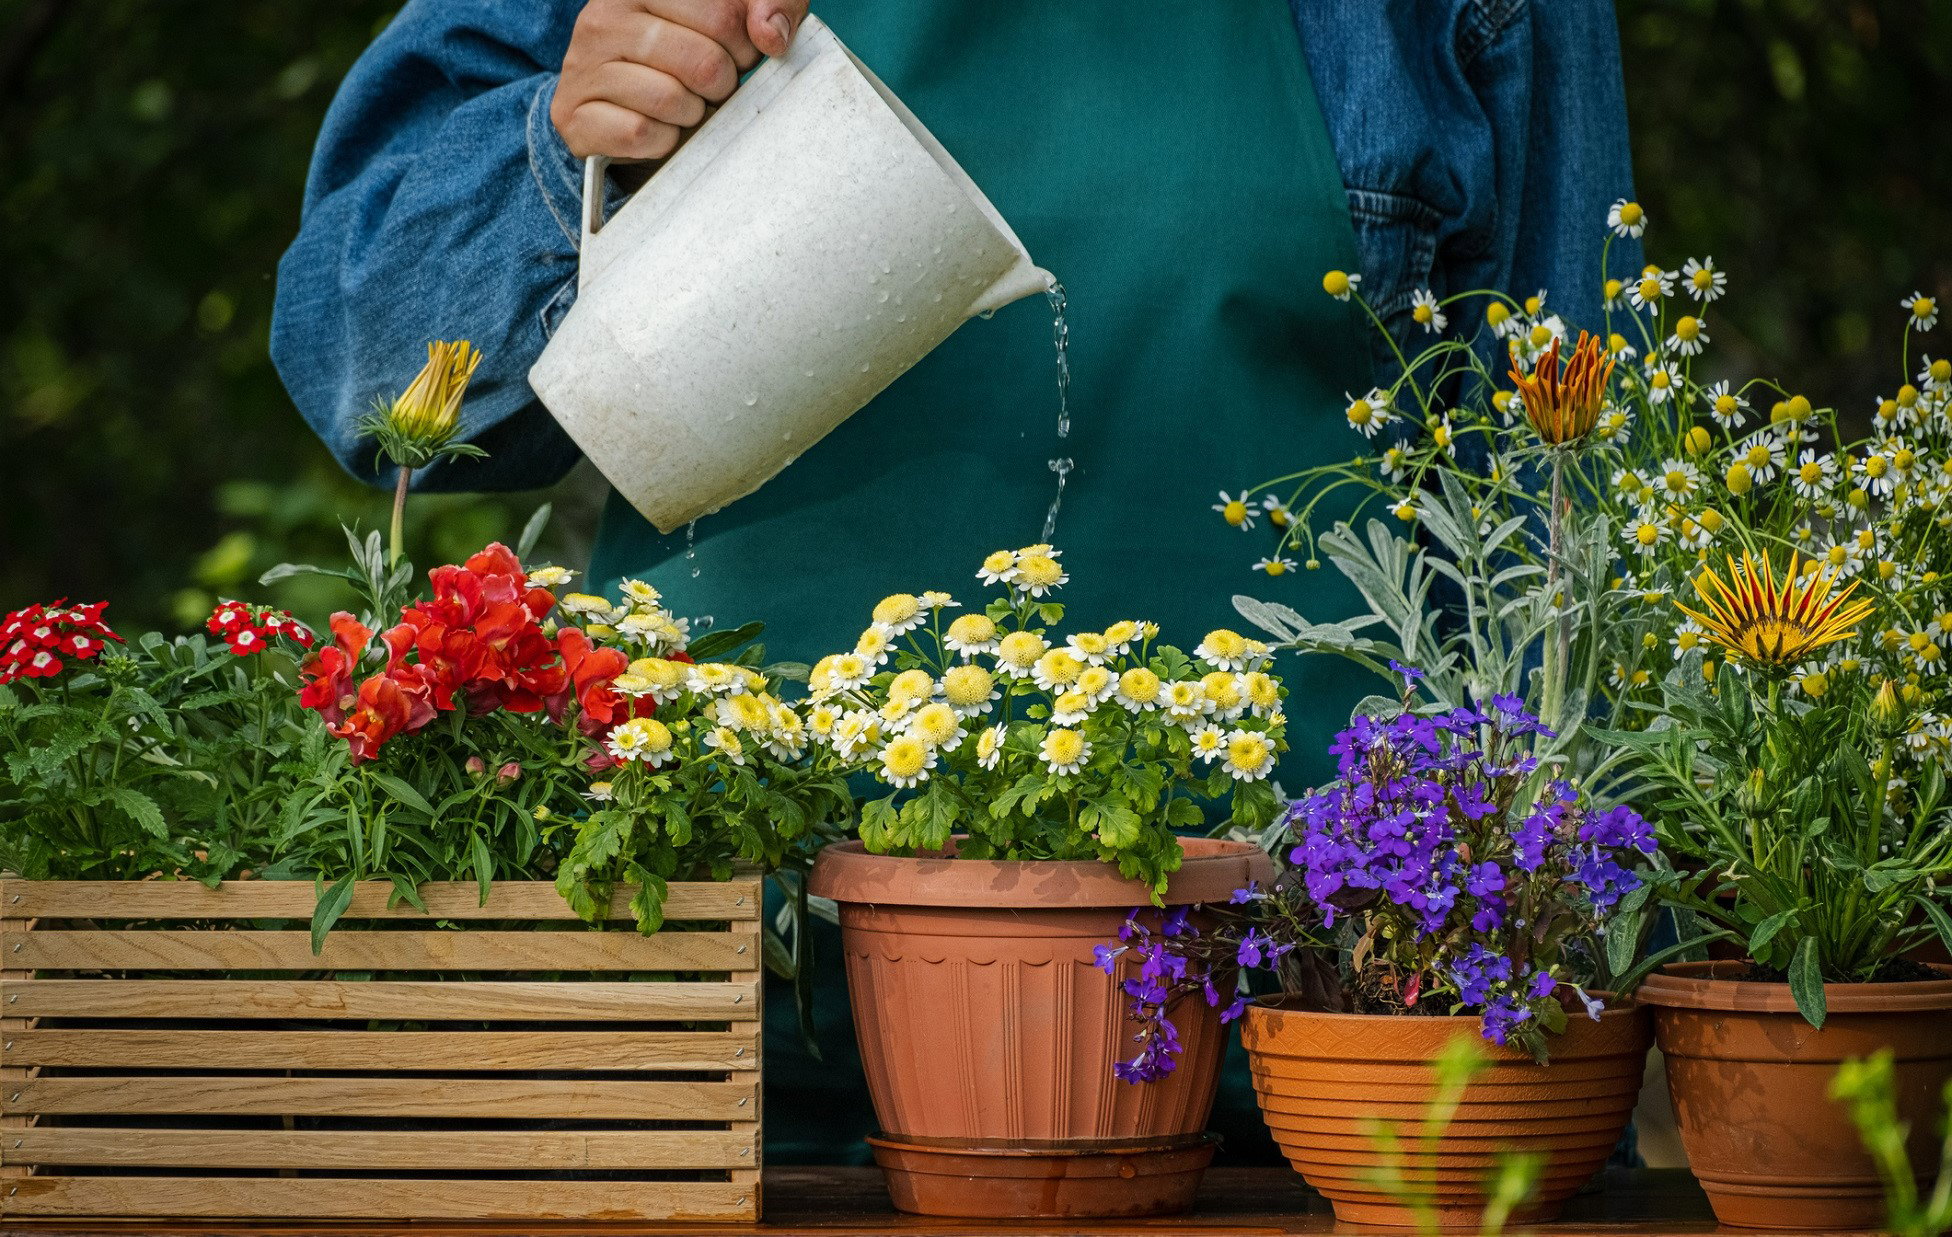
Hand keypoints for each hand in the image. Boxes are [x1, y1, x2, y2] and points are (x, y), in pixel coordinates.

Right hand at [552, 0, 808, 160]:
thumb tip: (772, 34)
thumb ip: (768, 6)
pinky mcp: (576, 116)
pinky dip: (662, 142)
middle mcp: (604, 17)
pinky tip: (658, 129)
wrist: (614, 114)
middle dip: (720, 85)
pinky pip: (641, 134)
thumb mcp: (728, 26)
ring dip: (692, 115)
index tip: (734, 55)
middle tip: (710, 87)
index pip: (723, 14)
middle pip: (703, 61)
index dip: (745, 47)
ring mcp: (584, 65)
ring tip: (684, 107)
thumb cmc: (681, 63)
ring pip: (672, 99)